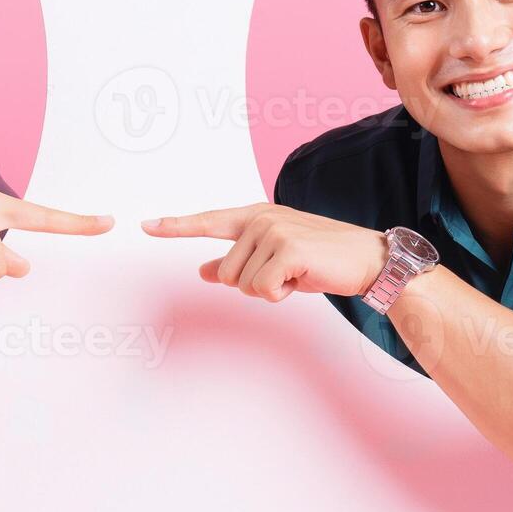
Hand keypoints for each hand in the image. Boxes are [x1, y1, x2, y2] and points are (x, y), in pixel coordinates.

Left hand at [140, 203, 388, 301]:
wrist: (365, 259)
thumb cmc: (320, 259)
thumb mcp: (274, 260)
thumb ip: (238, 262)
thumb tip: (204, 272)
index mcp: (255, 216)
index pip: (208, 222)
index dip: (176, 227)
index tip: (146, 226)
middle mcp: (260, 219)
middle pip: (226, 274)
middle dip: (252, 285)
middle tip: (285, 274)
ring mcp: (273, 231)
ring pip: (242, 285)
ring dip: (269, 290)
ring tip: (295, 274)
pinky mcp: (286, 249)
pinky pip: (262, 290)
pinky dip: (280, 294)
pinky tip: (301, 279)